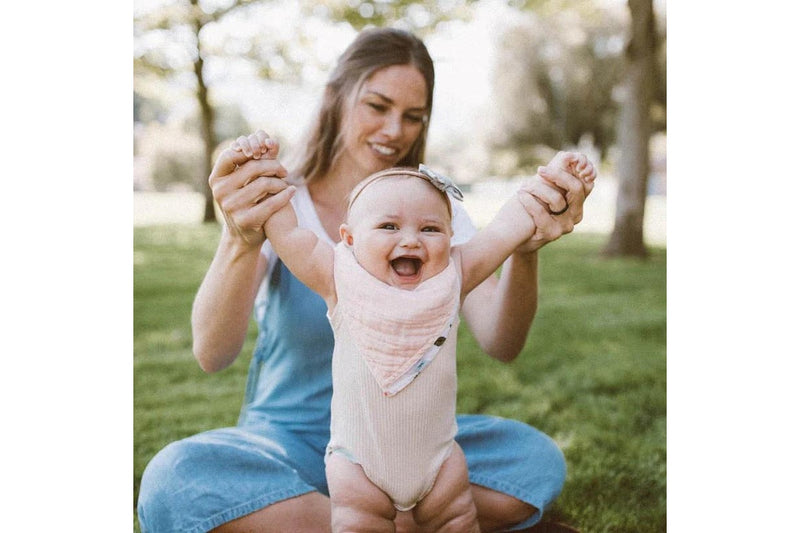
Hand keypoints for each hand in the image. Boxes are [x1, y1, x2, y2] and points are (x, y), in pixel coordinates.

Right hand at [209, 130, 292, 246]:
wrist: (244, 236)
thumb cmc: (247, 201)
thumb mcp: (246, 181)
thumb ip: (257, 160)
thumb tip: (272, 140)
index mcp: (216, 178)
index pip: (231, 154)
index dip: (250, 149)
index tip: (266, 153)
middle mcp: (220, 191)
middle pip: (252, 167)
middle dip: (273, 166)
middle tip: (284, 171)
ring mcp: (231, 207)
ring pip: (264, 184)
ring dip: (280, 182)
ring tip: (285, 184)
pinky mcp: (245, 220)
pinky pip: (271, 203)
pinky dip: (285, 195)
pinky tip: (292, 192)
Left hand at [514, 151, 596, 252]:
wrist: (515, 237)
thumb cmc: (530, 209)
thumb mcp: (544, 189)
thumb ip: (555, 175)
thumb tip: (567, 155)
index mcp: (577, 202)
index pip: (586, 182)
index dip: (579, 168)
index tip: (564, 157)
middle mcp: (576, 214)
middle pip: (575, 188)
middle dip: (557, 175)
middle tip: (540, 169)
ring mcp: (566, 225)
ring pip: (557, 199)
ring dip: (537, 188)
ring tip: (524, 186)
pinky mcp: (552, 233)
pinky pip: (542, 212)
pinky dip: (529, 201)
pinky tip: (520, 195)